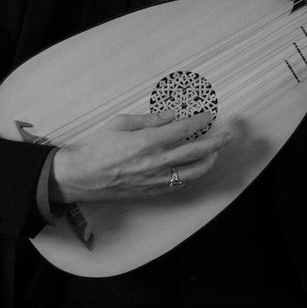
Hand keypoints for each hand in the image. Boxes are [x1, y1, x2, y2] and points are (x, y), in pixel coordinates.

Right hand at [50, 110, 231, 203]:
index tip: (208, 115)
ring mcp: (155, 179)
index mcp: (148, 141)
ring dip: (208, 162)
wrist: (79, 176)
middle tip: (227, 135)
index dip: (200, 121)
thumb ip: (149, 119)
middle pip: (195, 152)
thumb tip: (171, 115)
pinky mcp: (150, 191)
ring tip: (216, 153)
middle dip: (215, 143)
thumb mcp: (120, 122)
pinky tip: (194, 169)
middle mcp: (156, 161)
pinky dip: (191, 176)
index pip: (184, 129)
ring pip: (191, 172)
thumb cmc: (96, 146)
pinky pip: (178, 185)